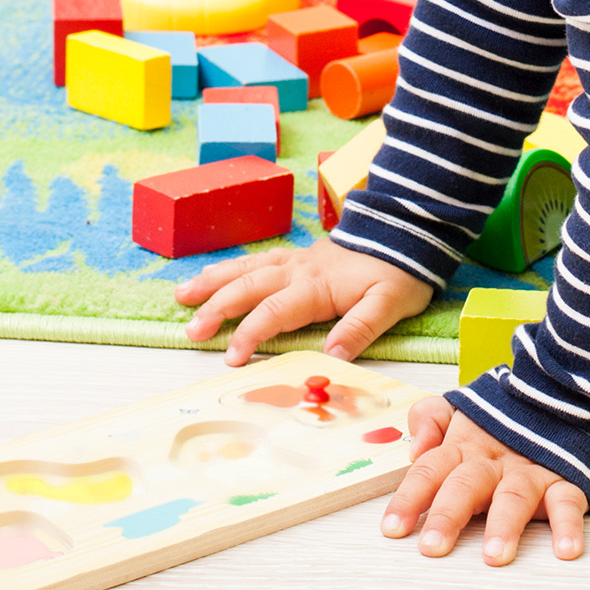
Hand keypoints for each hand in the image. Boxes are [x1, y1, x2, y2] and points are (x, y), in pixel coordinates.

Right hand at [174, 238, 432, 363]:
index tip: (230, 357)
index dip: (249, 333)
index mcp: (317, 286)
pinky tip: (213, 275)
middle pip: (249, 287)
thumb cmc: (399, 272)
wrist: (406, 232)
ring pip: (245, 269)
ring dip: (212, 282)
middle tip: (190, 331)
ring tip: (182, 296)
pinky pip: (255, 261)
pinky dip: (229, 268)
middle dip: (216, 308)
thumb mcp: (390, 304)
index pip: (274, 311)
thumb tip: (332, 357)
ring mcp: (295, 261)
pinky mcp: (298, 258)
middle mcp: (298, 271)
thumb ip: (360, 328)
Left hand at [381, 395, 587, 564]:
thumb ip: (430, 419)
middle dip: (448, 515)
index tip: (393, 529)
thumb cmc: (500, 421)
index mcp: (463, 446)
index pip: (430, 470)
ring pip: (514, 496)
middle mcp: (494, 461)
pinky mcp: (565, 481)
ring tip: (494, 556)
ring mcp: (530, 470)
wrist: (560, 398)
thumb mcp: (461, 410)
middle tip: (433, 547)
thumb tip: (415, 446)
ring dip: (505, 525)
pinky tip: (566, 550)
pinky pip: (568, 503)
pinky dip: (568, 526)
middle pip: (466, 485)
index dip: (409, 498)